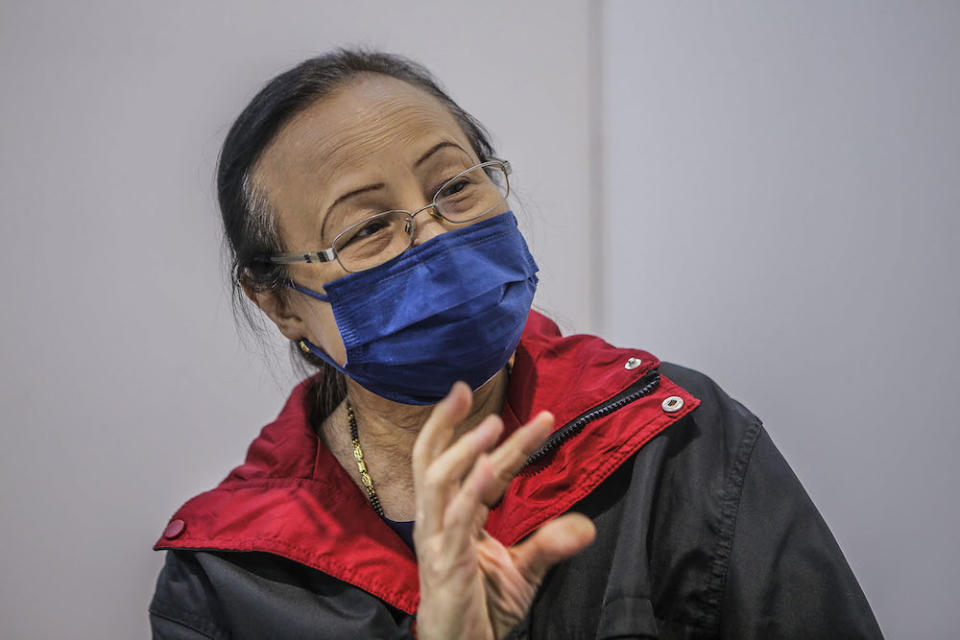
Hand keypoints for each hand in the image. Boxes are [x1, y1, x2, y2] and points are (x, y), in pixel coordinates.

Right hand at [412, 382, 595, 639]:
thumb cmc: (482, 609)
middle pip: (432, 460)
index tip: (537, 415)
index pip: (475, 467)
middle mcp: (437, 521)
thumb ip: (549, 545)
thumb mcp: (523, 572)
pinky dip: (470, 491)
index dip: (504, 442)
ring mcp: (436, 540)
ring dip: (464, 448)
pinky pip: (454, 520)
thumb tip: (586, 526)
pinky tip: (487, 468)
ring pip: (438, 481)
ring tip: (491, 423)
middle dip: (445, 422)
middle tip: (463, 386)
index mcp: (454, 517)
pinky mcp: (443, 562)